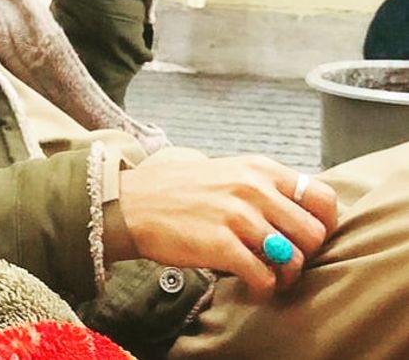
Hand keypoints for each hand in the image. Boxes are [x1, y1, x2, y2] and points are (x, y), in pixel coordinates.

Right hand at [117, 155, 337, 296]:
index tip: (307, 238)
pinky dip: (262, 289)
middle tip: (283, 261)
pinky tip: (248, 285)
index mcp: (259, 168)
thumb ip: (264, 186)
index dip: (324, 225)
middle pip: (313, 234)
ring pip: (293, 259)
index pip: (322, 198)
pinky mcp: (221, 244)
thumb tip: (301, 213)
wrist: (133, 203)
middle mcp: (253, 187)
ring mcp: (237, 216)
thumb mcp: (228, 172)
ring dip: (284, 276)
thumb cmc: (180, 190)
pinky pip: (264, 278)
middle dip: (304, 255)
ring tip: (267, 276)